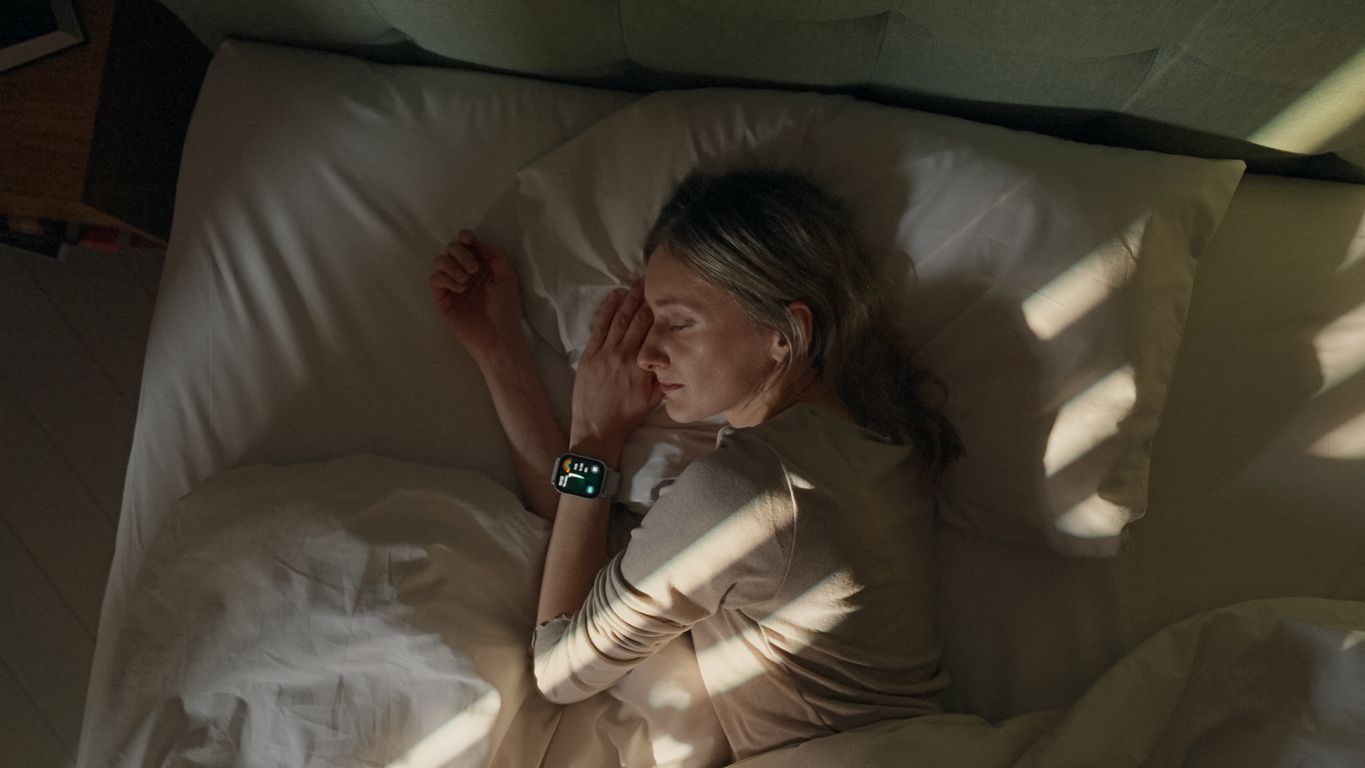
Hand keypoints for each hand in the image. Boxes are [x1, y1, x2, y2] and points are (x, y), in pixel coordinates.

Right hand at [430, 230, 524, 361]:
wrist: (498, 336)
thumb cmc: (506, 308)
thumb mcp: (507, 276)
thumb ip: (495, 254)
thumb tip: (477, 242)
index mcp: (482, 265)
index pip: (467, 243)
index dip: (465, 237)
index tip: (469, 240)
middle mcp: (465, 272)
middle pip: (451, 248)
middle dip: (461, 253)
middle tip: (474, 269)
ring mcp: (453, 285)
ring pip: (439, 261)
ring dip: (452, 265)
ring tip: (465, 280)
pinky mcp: (443, 299)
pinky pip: (435, 280)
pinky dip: (445, 279)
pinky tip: (460, 289)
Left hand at [570, 280, 663, 459]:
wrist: (597, 429)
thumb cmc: (627, 416)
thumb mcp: (653, 399)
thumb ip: (664, 377)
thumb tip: (676, 357)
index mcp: (642, 366)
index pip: (653, 332)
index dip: (659, 312)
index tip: (666, 297)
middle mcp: (624, 355)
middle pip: (637, 320)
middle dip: (645, 298)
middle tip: (652, 280)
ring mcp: (604, 354)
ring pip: (619, 320)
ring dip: (628, 299)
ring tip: (636, 282)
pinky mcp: (589, 355)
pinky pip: (599, 327)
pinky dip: (607, 310)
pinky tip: (614, 296)